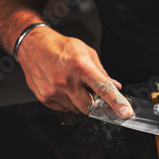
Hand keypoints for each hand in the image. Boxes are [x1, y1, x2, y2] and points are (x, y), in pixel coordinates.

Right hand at [17, 26, 132, 116]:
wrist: (33, 45)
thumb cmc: (61, 47)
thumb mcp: (87, 53)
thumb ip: (102, 72)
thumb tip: (115, 86)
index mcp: (82, 67)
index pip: (103, 88)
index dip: (117, 102)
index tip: (126, 112)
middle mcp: (67, 80)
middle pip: (89, 107)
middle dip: (92, 102)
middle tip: (87, 90)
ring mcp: (54, 91)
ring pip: (76, 109)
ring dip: (78, 101)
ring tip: (71, 84)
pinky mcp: (44, 97)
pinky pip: (63, 109)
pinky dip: (67, 102)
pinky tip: (62, 87)